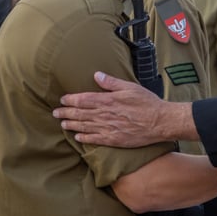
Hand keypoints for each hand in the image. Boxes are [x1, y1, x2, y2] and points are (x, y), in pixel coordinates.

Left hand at [54, 72, 179, 146]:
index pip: (83, 99)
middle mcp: (105, 115)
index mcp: (108, 100)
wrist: (161, 122)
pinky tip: (77, 137)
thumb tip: (97, 75)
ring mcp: (108, 128)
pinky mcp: (114, 140)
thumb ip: (112, 82)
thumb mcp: (131, 87)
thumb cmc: (148, 103)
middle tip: (56, 112)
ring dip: (71, 125)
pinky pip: (95, 139)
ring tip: (62, 123)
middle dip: (66, 112)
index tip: (63, 99)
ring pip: (84, 126)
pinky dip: (84, 138)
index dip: (70, 100)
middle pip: (80, 113)